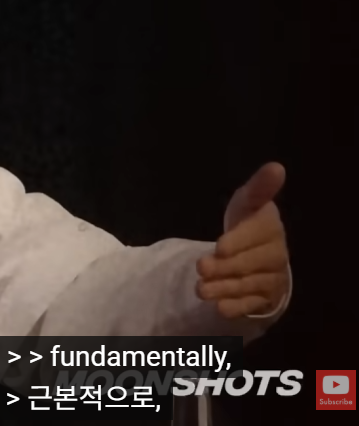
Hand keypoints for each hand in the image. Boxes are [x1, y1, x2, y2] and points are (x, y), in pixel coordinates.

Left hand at [196, 162, 289, 317]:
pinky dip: (236, 307)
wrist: (258, 251)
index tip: (219, 247)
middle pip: (251, 264)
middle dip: (225, 268)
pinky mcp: (265, 298)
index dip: (239, 242)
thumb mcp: (248, 202)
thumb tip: (276, 167)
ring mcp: (272, 278)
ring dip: (225, 289)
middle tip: (201, 267)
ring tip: (201, 290)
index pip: (257, 235)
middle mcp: (276, 255)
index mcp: (271, 229)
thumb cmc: (249, 223)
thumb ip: (259, 188)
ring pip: (248, 285)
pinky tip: (220, 308)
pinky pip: (251, 304)